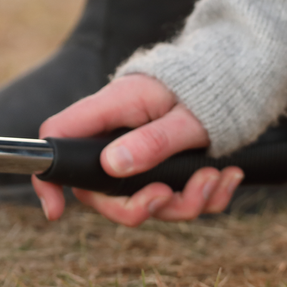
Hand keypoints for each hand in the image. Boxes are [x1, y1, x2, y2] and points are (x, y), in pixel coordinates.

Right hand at [32, 74, 243, 225]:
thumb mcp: (187, 115)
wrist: (237, 74)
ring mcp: (138, 154)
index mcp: (111, 108)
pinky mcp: (163, 168)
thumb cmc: (207, 84)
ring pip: (141, 199)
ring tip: (216, 177)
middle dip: (137, 207)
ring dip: (184, 202)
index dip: (49, 177)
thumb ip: (152, 140)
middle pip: (99, 189)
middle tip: (170, 196)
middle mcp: (117, 135)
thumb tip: (112, 166)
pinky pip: (174, 200)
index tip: (56, 211)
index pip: (59, 138)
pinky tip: (228, 178)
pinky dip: (204, 198)